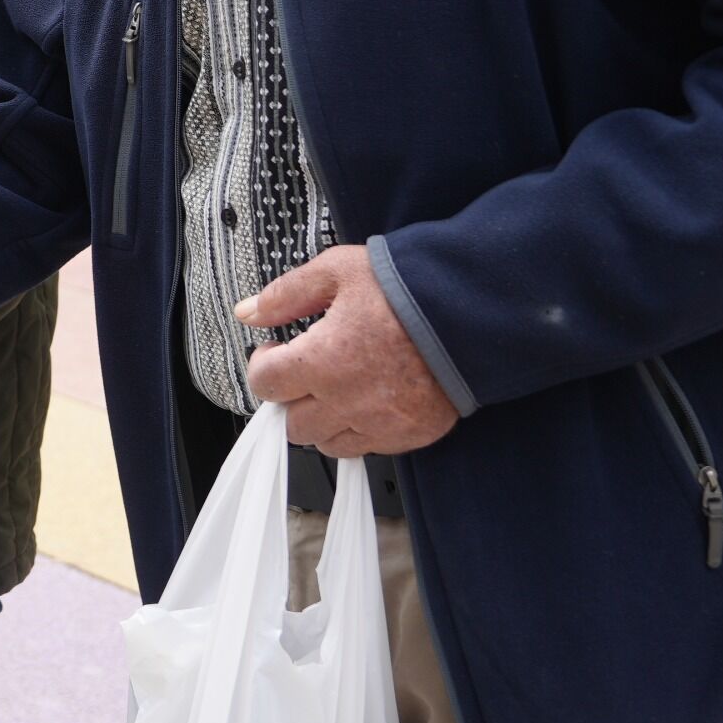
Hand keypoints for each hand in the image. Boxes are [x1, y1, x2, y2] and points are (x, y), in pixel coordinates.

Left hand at [241, 244, 459, 456]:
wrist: (472, 311)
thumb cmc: (408, 288)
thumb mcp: (338, 271)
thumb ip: (286, 294)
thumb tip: (249, 311)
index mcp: (322, 359)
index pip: (265, 383)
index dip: (264, 363)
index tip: (275, 350)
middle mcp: (347, 400)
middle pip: (292, 423)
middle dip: (291, 397)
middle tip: (304, 372)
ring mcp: (380, 423)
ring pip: (326, 443)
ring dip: (321, 420)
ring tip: (335, 388)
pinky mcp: (411, 435)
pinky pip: (368, 450)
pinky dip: (358, 431)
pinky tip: (366, 401)